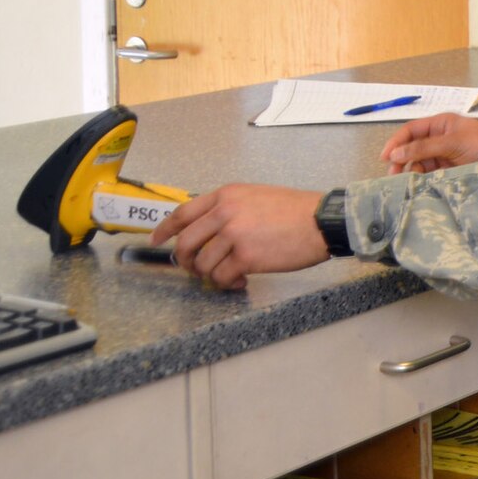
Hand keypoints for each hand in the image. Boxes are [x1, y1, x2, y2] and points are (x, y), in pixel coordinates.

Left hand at [149, 185, 329, 289]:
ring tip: (226, 275)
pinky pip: (221, 276)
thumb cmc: (296, 210)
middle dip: (184, 260)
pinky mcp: (245, 257)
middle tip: (192, 268)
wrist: (321, 221)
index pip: (183, 213)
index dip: (165, 230)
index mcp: (226, 196)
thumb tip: (209, 231)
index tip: (156, 241)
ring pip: (202, 264)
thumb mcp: (257, 197)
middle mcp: (225, 213)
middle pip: (185, 242)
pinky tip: (239, 281)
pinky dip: (227, 283)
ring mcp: (234, 235)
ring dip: (210, 274)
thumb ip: (230, 208)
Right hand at [380, 115, 477, 173]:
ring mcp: (446, 153)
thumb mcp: (452, 143)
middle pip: (413, 147)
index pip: (411, 130)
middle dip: (401, 159)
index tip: (385, 157)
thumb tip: (394, 154)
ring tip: (404, 182)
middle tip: (392, 175)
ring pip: (420, 162)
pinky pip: (431, 172)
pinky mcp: (451, 169)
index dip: (396, 142)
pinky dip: (423, 178)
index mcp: (441, 123)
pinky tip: (417, 185)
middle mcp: (441, 137)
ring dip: (411, 170)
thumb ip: (423, 148)